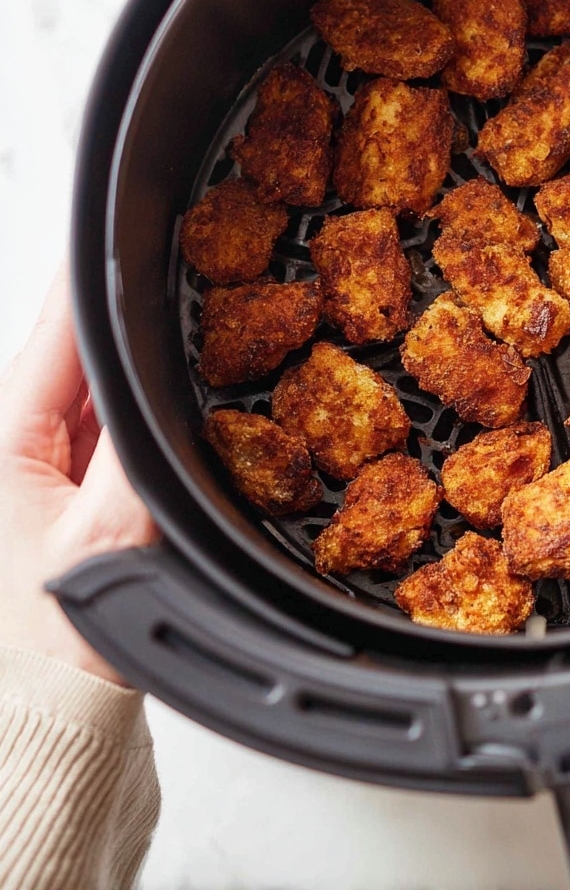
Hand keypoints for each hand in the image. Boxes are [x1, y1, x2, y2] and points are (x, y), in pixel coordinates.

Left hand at [0, 263, 158, 683]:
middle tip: (178, 290)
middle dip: (127, 327)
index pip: (53, 337)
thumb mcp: (106, 537)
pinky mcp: (66, 488)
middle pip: (77, 357)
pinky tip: (167, 411)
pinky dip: (136, 417)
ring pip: (95, 393)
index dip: (90, 284)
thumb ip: (140, 456)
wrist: (56, 703)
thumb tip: (166, 391)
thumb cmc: (53, 638)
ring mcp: (39, 466)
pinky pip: (107, 430)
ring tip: (181, 345)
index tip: (120, 237)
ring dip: (134, 375)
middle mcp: (13, 446)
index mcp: (1, 443)